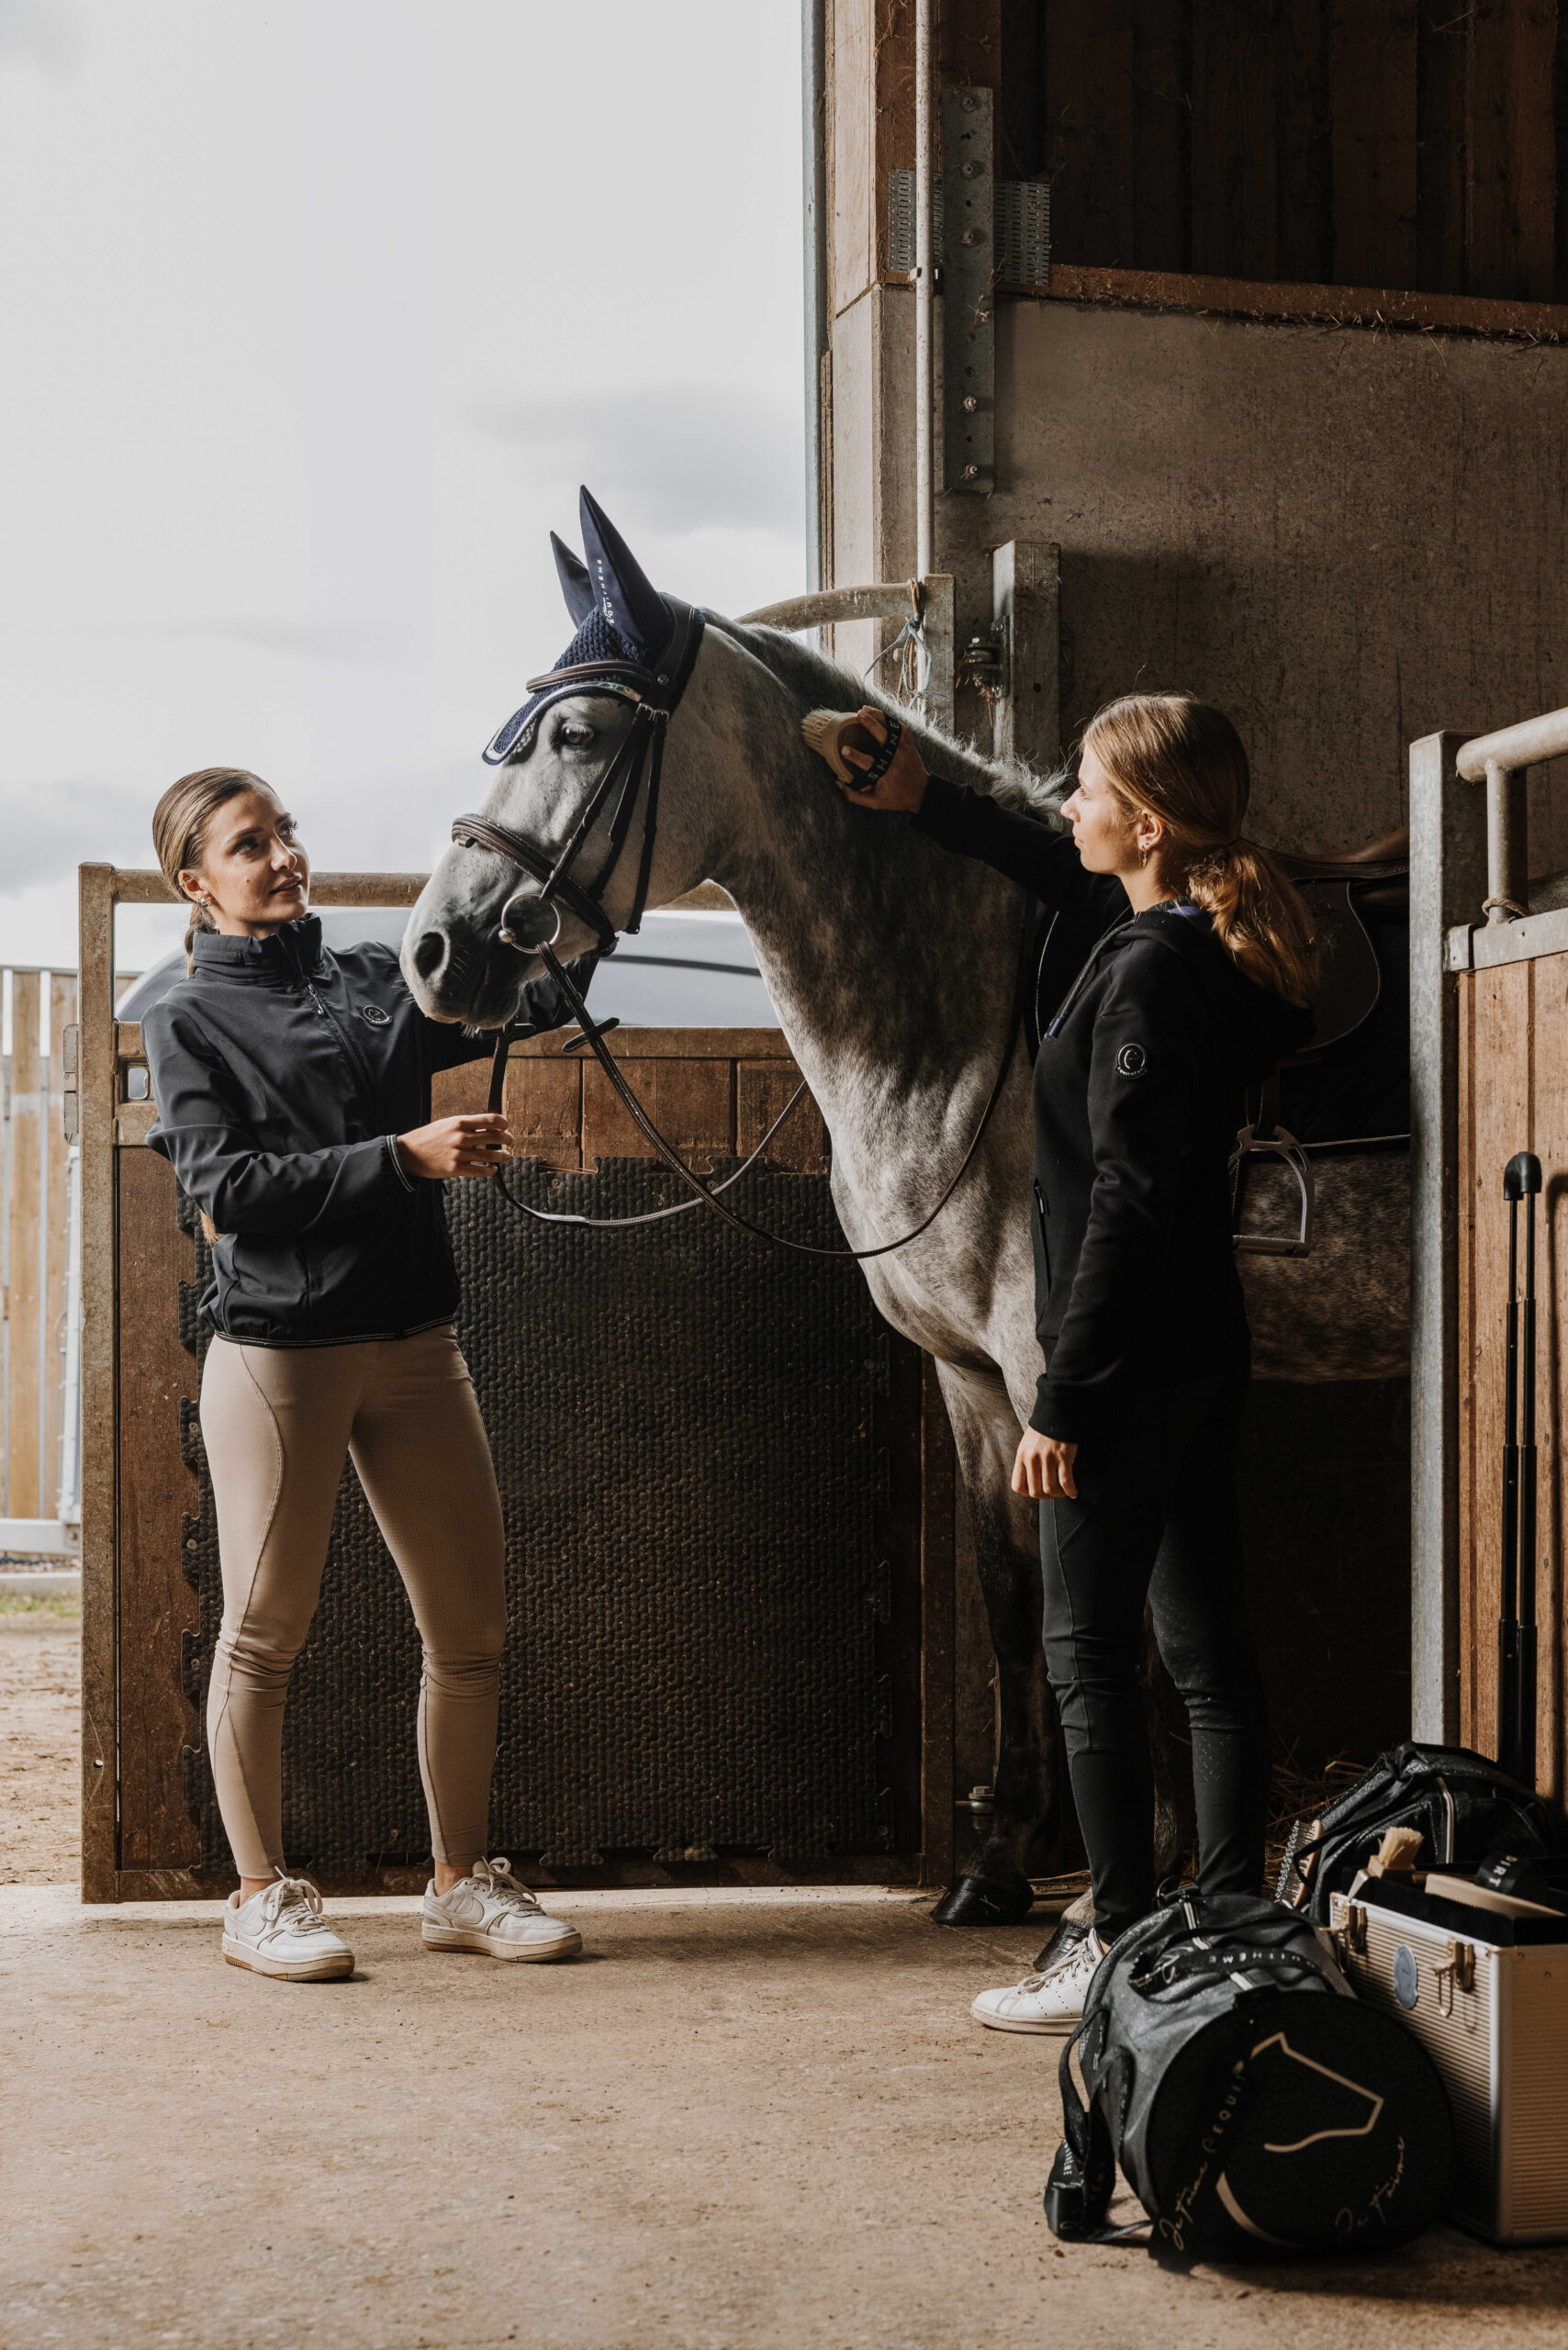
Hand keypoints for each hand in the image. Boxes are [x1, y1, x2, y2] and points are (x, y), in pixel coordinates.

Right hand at [395, 1114, 513, 1179]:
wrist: (409, 1153)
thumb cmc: (429, 1137)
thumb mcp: (447, 1123)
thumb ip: (467, 1124)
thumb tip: (488, 1125)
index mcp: (460, 1122)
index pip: (491, 1120)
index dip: (503, 1123)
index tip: (505, 1126)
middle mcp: (462, 1137)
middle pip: (496, 1137)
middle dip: (507, 1139)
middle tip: (509, 1140)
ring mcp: (459, 1154)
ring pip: (491, 1155)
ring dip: (503, 1155)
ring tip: (505, 1155)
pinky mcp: (456, 1169)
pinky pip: (481, 1170)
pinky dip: (491, 1170)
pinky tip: (493, 1169)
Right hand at [838, 705, 929, 812]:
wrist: (921, 793)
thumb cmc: (896, 798)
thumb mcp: (875, 803)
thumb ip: (855, 796)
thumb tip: (838, 783)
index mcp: (886, 773)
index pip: (869, 762)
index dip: (855, 756)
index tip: (844, 749)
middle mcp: (896, 758)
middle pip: (884, 737)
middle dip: (871, 724)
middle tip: (858, 715)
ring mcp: (905, 749)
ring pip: (893, 728)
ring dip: (879, 717)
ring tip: (865, 709)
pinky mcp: (910, 745)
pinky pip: (901, 728)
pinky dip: (891, 720)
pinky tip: (881, 716)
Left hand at [1012, 1429, 1077, 1499]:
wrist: (1058, 1413)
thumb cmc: (1044, 1430)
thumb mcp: (1028, 1444)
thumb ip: (1027, 1461)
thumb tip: (1032, 1480)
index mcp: (1022, 1456)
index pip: (1018, 1486)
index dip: (1028, 1493)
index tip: (1037, 1491)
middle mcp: (1032, 1459)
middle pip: (1035, 1491)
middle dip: (1045, 1497)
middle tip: (1053, 1494)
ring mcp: (1048, 1458)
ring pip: (1050, 1489)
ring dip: (1058, 1495)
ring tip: (1063, 1492)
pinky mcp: (1063, 1457)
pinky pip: (1065, 1481)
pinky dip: (1070, 1490)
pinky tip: (1073, 1492)